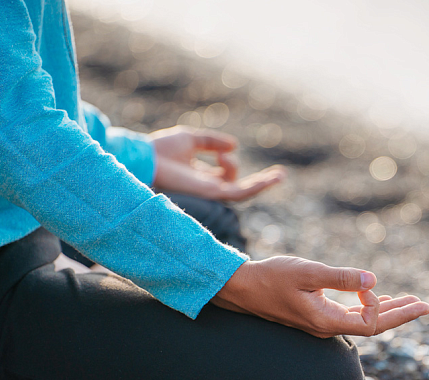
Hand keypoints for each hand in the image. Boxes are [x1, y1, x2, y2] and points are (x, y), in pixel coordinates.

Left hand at [150, 126, 285, 200]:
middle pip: (239, 187)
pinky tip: (269, 179)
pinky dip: (256, 186)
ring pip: (244, 192)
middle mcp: (207, 186)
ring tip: (279, 175)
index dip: (231, 163)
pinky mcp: (212, 193)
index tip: (227, 150)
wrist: (147, 159)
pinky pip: (240, 193)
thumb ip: (212, 141)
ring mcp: (210, 191)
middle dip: (260, 182)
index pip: (223, 174)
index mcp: (200, 175)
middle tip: (280, 175)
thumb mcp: (192, 138)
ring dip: (264, 185)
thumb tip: (234, 146)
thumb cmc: (162, 149)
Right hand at [211, 256, 428, 337]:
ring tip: (413, 302)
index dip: (378, 304)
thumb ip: (340, 277)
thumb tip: (373, 279)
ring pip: (365, 320)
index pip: (370, 324)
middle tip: (427, 306)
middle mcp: (328, 327)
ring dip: (389, 309)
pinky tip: (379, 297)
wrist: (242, 287)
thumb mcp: (307, 272)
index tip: (364, 283)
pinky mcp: (318, 314)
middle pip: (374, 326)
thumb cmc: (272, 277)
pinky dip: (370, 305)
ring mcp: (323, 322)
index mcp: (326, 322)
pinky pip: (352, 314)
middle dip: (402, 314)